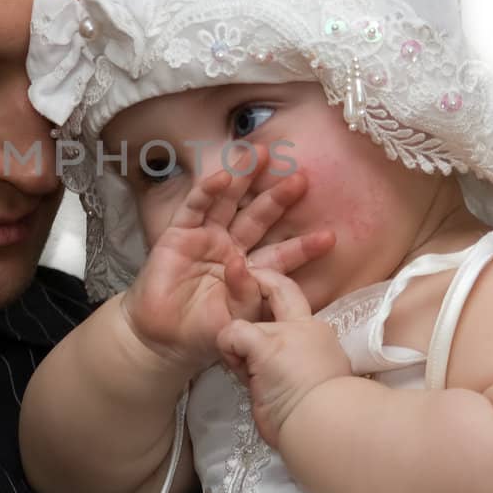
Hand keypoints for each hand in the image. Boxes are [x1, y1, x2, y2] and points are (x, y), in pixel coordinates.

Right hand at [121, 145, 334, 373]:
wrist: (162, 338)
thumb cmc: (203, 331)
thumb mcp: (235, 319)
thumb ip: (245, 295)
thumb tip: (242, 265)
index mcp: (250, 270)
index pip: (281, 254)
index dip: (303, 246)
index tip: (330, 237)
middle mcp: (230, 247)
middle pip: (258, 217)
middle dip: (279, 198)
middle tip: (301, 178)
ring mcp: (205, 237)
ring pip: (228, 202)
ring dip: (244, 178)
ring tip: (262, 154)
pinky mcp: (179, 233)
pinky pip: (196, 207)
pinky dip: (207, 191)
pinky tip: (222, 176)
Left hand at [217, 267, 354, 445]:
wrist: (330, 427)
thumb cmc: (327, 419)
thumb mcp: (321, 385)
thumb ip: (301, 371)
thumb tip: (282, 384)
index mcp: (321, 339)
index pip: (296, 305)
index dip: (277, 299)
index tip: (264, 314)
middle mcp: (306, 328)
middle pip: (280, 290)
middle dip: (261, 282)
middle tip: (246, 307)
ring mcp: (285, 333)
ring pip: (247, 324)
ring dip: (240, 352)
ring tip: (253, 381)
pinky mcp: (265, 345)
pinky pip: (232, 334)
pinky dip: (228, 350)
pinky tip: (239, 372)